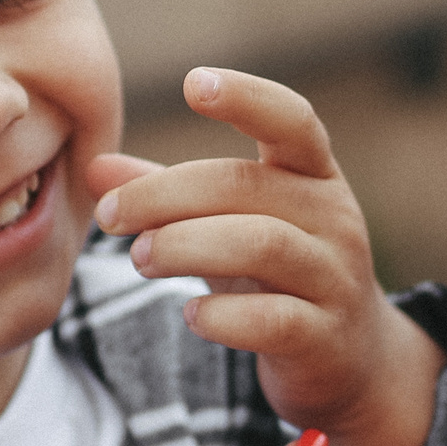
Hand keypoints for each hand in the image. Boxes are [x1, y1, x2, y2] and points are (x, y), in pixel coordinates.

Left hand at [88, 68, 446, 445]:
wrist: (352, 362)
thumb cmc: (280, 278)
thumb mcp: (231, 226)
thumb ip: (170, 196)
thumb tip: (94, 166)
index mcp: (314, 177)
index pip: (293, 121)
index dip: (249, 97)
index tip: (195, 83)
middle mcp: (334, 218)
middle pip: (247, 185)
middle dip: (165, 195)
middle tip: (110, 215)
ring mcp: (334, 278)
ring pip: (261, 245)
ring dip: (185, 245)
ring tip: (138, 258)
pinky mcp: (324, 337)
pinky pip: (273, 320)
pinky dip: (223, 315)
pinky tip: (190, 314)